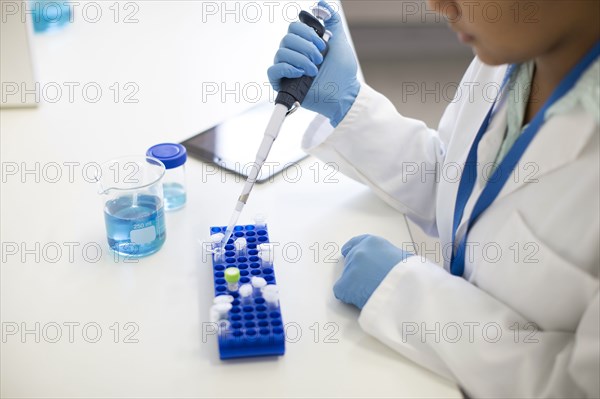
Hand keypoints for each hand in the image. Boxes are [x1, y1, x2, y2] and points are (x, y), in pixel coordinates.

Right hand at [267, 0, 359, 126]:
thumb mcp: (340, 42)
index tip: (322, 44)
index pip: (293, 27)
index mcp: (304, 43)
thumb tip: (321, 4)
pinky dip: (287, 68)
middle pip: (286, 39)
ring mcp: (287, 69)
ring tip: (314, 70)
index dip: (307, 33)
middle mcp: (293, 54)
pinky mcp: (283, 83)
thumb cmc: (343, 72)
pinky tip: (300, 73)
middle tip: (319, 59)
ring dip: (301, 60)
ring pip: (281, 53)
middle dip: (306, 48)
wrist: (343, 94)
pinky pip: (273, 70)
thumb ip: (332, 21)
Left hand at [334, 235, 413, 308]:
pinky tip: (364, 300)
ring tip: (373, 293)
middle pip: (349, 262)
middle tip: (369, 283)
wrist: (408, 288)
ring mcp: (351, 268)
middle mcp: (359, 252)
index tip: (348, 253)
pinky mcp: (346, 284)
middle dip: (357, 272)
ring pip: (347, 279)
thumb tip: (387, 265)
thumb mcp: (401, 257)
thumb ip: (387, 257)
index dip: (352, 250)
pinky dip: (350, 298)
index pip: (355, 243)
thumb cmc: (411, 275)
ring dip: (356, 286)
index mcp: (372, 242)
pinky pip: (342, 292)